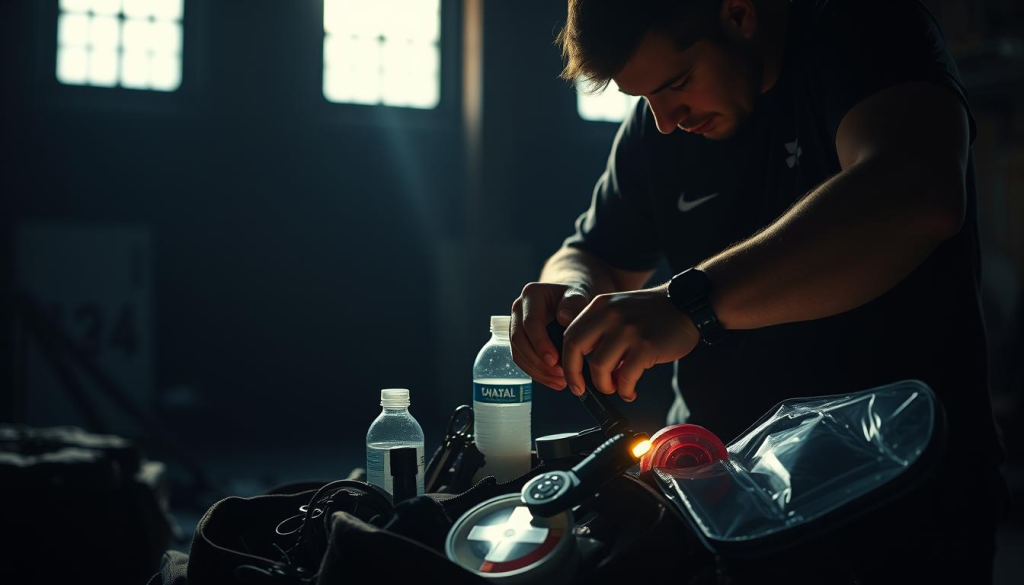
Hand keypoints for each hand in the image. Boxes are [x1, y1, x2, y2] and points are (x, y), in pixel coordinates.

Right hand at [510, 282, 592, 389]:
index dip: (540, 343)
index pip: (530, 322)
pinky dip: (537, 373)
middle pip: (519, 340)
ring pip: (518, 352)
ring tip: (560, 382)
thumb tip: (564, 318)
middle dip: (537, 362)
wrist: (570, 301)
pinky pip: (522, 359)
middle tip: (559, 375)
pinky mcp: (520, 340)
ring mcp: (516, 325)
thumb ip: (574, 303)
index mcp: (531, 295)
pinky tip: (554, 381)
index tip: (554, 360)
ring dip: (537, 371)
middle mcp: (519, 309)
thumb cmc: (575, 297)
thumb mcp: (579, 295)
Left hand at [562, 283, 699, 401]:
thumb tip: (586, 366)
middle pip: (576, 349)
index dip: (567, 360)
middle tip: (582, 389)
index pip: (570, 335)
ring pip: (599, 367)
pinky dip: (625, 390)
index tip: (573, 377)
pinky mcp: (645, 346)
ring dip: (604, 385)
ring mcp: (627, 330)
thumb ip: (601, 331)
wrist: (686, 304)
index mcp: (600, 306)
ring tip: (615, 388)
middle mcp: (610, 315)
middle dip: (575, 375)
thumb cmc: (653, 314)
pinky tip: (630, 391)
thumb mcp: (620, 309)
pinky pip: (625, 377)